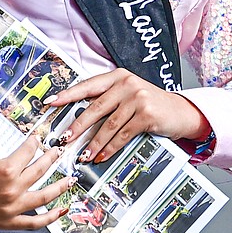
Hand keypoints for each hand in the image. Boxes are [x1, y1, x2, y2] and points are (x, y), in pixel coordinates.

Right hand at [0, 134, 74, 229]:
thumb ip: (5, 156)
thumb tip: (20, 153)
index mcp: (5, 169)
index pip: (29, 151)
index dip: (35, 142)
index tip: (39, 139)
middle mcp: (11, 189)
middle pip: (41, 170)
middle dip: (52, 158)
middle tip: (57, 152)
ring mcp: (11, 208)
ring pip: (45, 196)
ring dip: (60, 186)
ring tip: (69, 179)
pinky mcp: (7, 221)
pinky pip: (35, 222)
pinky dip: (51, 217)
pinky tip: (61, 210)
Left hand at [45, 68, 209, 163]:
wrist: (181, 111)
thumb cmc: (151, 104)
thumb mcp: (129, 94)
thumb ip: (108, 99)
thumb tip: (79, 115)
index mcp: (117, 76)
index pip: (87, 85)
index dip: (67, 95)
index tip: (51, 103)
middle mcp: (126, 84)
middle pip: (95, 107)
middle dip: (77, 125)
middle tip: (64, 138)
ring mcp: (137, 98)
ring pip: (108, 124)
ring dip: (93, 143)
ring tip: (83, 154)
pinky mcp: (146, 115)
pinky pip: (122, 135)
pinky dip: (110, 148)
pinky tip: (101, 156)